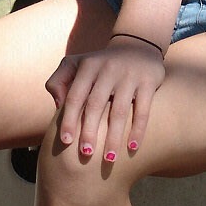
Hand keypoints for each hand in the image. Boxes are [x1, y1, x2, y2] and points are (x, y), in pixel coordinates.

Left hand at [46, 40, 165, 161]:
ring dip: (114, 137)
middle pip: (95, 105)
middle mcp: (107, 69)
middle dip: (89, 132)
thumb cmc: (100, 64)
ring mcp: (129, 75)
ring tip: (109, 159)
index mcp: (87, 66)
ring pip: (120, 111)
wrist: (138, 45)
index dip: (68, 120)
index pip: (75, 96)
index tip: (65, 142)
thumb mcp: (76, 64)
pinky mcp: (148, 81)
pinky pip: (143, 110)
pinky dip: (138, 130)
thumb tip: (57, 105)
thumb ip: (59, 81)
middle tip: (85, 154)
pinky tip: (132, 148)